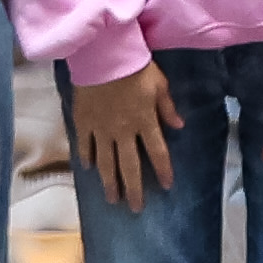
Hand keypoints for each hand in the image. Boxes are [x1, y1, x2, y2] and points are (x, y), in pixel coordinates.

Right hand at [66, 57, 175, 206]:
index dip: (163, 171)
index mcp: (145, 121)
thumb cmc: (134, 65)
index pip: (158, 153)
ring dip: (110, 182)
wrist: (103, 54)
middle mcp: (123, 131)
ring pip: (106, 162)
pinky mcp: (83, 122)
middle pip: (130, 166)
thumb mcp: (159, 84)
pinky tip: (89, 168)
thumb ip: (167, 107)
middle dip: (134, 189)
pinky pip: (85, 145)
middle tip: (135, 208)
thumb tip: (179, 126)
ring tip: (112, 199)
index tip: (167, 186)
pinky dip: (86, 158)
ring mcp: (101, 129)